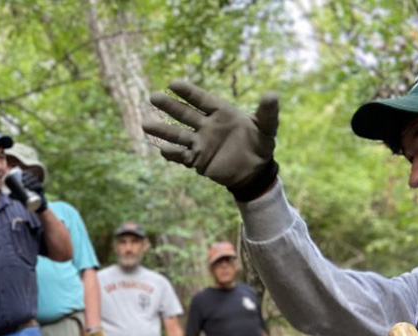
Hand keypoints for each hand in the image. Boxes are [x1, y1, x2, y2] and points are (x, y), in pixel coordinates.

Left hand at [4, 169, 46, 212]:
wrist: (37, 205)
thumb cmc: (28, 198)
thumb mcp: (21, 196)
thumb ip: (15, 195)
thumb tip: (8, 194)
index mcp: (31, 180)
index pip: (29, 174)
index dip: (25, 173)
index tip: (21, 176)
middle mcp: (35, 181)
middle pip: (31, 177)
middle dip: (27, 178)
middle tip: (22, 182)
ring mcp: (38, 185)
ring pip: (35, 180)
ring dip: (30, 182)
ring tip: (25, 185)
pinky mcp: (41, 190)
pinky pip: (39, 186)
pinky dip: (35, 186)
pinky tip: (31, 187)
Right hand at [144, 80, 279, 200]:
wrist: (254, 171)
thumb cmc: (260, 144)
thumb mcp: (267, 128)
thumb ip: (267, 113)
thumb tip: (272, 94)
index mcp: (221, 113)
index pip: (202, 100)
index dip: (188, 92)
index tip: (172, 83)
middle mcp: (206, 125)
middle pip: (184, 114)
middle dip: (169, 106)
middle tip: (153, 97)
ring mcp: (200, 143)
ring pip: (178, 135)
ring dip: (162, 130)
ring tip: (145, 124)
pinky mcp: (197, 160)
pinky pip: (182, 156)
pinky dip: (172, 154)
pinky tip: (162, 150)